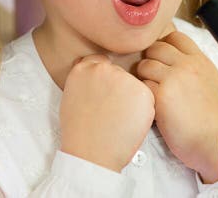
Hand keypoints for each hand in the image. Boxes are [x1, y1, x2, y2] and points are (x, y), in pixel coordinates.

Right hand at [59, 54, 155, 172]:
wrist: (91, 154)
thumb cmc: (80, 132)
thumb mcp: (71, 97)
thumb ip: (85, 80)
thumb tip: (97, 76)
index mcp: (84, 68)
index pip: (100, 62)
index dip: (104, 79)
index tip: (104, 92)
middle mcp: (104, 69)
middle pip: (119, 73)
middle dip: (119, 88)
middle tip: (112, 110)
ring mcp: (124, 79)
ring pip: (134, 85)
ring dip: (131, 98)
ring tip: (119, 118)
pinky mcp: (143, 92)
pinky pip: (146, 97)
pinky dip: (142, 110)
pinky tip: (129, 122)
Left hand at [136, 32, 217, 183]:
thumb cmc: (217, 121)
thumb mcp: (213, 83)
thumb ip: (196, 70)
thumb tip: (181, 64)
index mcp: (200, 61)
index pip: (175, 37)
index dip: (164, 46)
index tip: (162, 59)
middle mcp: (187, 66)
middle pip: (156, 48)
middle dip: (150, 60)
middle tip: (152, 76)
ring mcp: (173, 79)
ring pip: (145, 65)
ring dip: (144, 77)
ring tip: (152, 93)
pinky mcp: (161, 96)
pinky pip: (142, 86)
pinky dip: (143, 94)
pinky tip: (151, 105)